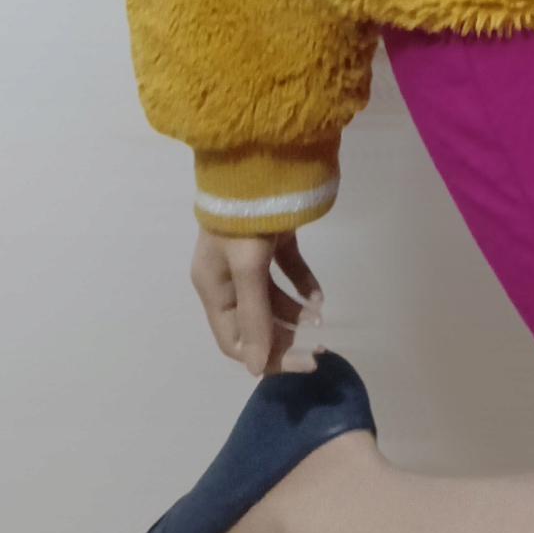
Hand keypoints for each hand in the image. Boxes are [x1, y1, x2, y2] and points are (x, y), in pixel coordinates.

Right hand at [191, 227, 325, 377]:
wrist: (256, 162)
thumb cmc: (244, 221)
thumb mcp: (249, 271)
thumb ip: (255, 319)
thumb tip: (254, 369)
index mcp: (213, 290)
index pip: (234, 341)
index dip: (265, 357)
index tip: (300, 362)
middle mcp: (227, 278)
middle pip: (255, 323)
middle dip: (284, 337)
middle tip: (318, 349)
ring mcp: (250, 258)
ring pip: (272, 299)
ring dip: (295, 312)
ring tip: (320, 318)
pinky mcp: (272, 239)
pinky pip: (287, 271)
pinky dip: (302, 284)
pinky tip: (320, 296)